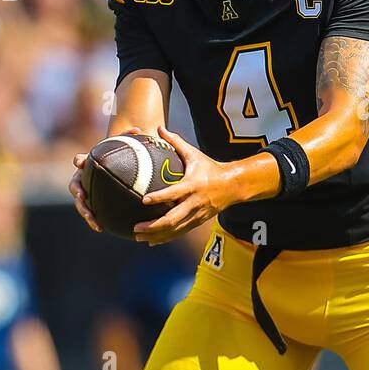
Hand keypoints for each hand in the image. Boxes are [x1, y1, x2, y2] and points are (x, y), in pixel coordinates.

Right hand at [70, 127, 145, 232]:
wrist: (119, 168)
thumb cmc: (122, 155)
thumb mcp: (125, 147)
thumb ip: (129, 138)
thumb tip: (139, 130)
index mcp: (89, 164)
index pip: (80, 160)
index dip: (79, 161)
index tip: (80, 163)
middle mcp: (84, 178)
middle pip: (75, 186)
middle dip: (77, 192)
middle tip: (83, 196)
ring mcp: (87, 192)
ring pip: (81, 204)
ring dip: (85, 212)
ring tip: (93, 220)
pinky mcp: (93, 204)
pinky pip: (92, 213)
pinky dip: (95, 221)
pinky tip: (103, 229)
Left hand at [133, 126, 227, 244]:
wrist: (233, 185)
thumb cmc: (210, 168)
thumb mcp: (194, 154)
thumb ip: (176, 142)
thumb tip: (159, 128)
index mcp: (193, 185)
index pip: (174, 193)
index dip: (159, 198)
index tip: (144, 200)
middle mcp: (195, 202)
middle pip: (173, 218)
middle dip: (153, 225)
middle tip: (135, 227)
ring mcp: (197, 214)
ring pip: (176, 229)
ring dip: (157, 235)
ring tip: (138, 237)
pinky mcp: (198, 221)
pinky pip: (180, 232)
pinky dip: (166, 238)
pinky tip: (152, 241)